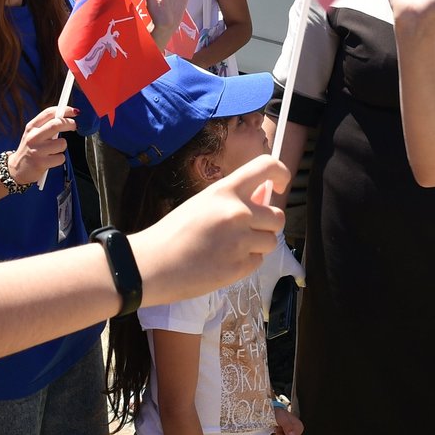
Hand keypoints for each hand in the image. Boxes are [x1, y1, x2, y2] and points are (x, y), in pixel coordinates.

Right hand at [7, 105, 78, 185]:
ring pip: (62, 143)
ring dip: (63, 146)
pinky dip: (60, 159)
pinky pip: (61, 158)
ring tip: (54, 150)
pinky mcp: (41, 163)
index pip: (49, 113)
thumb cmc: (30, 150)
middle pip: (56, 124)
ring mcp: (37, 150)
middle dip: (70, 123)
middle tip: (74, 126)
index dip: (64, 110)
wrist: (17, 169)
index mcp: (31, 127)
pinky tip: (51, 160)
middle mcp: (33, 137)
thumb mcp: (33, 134)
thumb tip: (66, 116)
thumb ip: (46, 125)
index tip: (73, 111)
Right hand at [131, 155, 286, 302]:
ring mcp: (241, 241)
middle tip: (247, 230)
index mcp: (225, 191)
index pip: (267, 166)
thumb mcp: (203, 204)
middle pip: (278, 216)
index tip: (280, 185)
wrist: (152, 265)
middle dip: (268, 224)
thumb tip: (264, 197)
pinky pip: (258, 261)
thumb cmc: (173, 233)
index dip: (281, 174)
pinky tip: (223, 262)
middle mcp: (237, 212)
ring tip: (231, 248)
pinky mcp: (240, 267)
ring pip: (271, 241)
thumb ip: (234, 200)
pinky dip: (246, 262)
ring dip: (258, 245)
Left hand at [270, 405, 302, 434]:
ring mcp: (294, 434)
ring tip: (277, 430)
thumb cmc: (278, 412)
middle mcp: (297, 432)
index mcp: (298, 428)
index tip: (278, 431)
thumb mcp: (282, 418)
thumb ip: (287, 426)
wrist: (276, 410)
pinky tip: (278, 432)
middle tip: (277, 430)